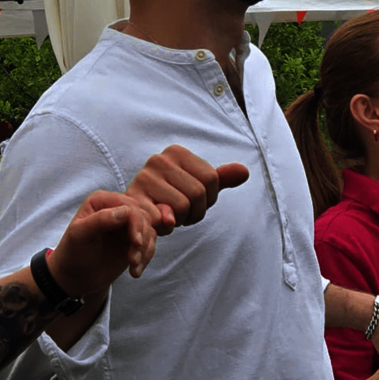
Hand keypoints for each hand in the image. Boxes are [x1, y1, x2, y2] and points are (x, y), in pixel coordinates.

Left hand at [49, 191, 156, 296]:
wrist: (75, 278)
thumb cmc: (72, 254)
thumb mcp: (80, 235)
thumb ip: (100, 220)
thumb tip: (124, 212)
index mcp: (101, 201)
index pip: (128, 205)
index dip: (136, 223)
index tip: (136, 243)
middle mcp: (116, 208)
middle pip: (143, 216)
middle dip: (142, 238)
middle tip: (134, 259)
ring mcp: (126, 224)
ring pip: (149, 230)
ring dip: (145, 250)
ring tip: (133, 266)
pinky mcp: (133, 239)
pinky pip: (149, 243)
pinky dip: (146, 258)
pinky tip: (135, 271)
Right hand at [124, 145, 249, 233]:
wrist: (136, 217)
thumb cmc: (169, 200)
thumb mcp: (197, 187)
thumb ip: (220, 179)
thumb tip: (244, 172)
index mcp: (176, 152)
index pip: (212, 178)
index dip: (209, 198)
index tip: (194, 201)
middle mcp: (158, 160)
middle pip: (199, 193)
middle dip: (196, 211)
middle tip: (181, 213)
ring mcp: (143, 179)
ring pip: (183, 207)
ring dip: (181, 220)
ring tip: (170, 215)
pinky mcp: (134, 201)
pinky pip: (164, 219)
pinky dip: (167, 227)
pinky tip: (159, 223)